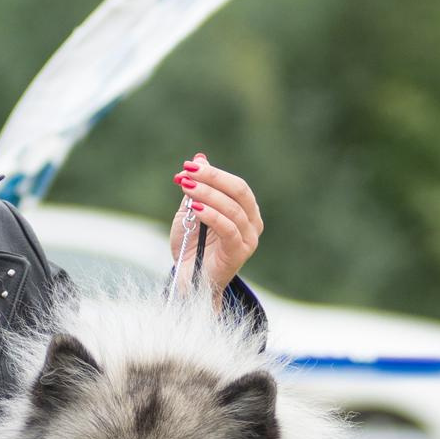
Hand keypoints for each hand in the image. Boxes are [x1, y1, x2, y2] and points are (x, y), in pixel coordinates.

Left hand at [168, 153, 261, 300]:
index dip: (213, 173)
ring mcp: (249, 239)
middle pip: (238, 191)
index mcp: (246, 211)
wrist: (188, 280)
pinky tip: (195, 208)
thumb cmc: (192, 246)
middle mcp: (253, 223)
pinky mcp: (240, 252)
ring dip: (207, 194)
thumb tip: (200, 157)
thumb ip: (198, 187)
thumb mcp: (191, 210)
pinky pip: (228, 228)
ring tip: (186, 187)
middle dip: (212, 178)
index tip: (188, 166)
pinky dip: (211, 215)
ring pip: (232, 208)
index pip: (235, 185)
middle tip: (188, 171)